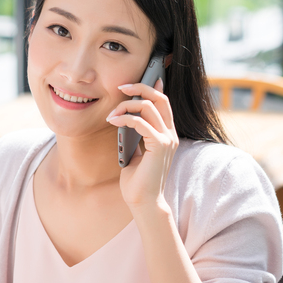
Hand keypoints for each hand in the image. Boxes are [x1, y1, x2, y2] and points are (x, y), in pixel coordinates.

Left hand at [105, 77, 178, 207]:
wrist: (143, 201)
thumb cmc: (137, 180)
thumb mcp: (136, 152)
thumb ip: (136, 136)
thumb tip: (126, 119)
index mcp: (166, 134)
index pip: (163, 102)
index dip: (151, 87)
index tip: (134, 82)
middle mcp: (170, 134)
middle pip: (160, 98)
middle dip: (139, 88)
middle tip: (120, 88)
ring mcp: (167, 139)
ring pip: (149, 106)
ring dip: (126, 106)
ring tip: (111, 114)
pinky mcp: (160, 146)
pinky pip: (141, 122)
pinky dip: (125, 119)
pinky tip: (113, 121)